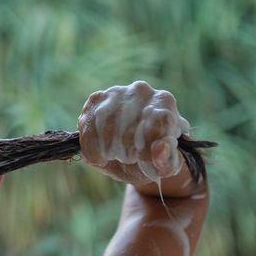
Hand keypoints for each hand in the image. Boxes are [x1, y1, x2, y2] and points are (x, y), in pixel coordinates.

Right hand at [78, 81, 201, 196]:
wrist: (136, 150)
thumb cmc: (156, 157)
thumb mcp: (168, 165)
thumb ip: (167, 161)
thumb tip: (159, 149)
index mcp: (164, 101)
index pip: (157, 124)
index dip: (148, 150)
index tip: (143, 160)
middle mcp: (141, 90)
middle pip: (128, 130)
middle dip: (127, 154)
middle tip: (131, 158)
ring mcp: (115, 92)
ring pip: (105, 128)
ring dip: (109, 152)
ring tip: (118, 156)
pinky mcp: (95, 100)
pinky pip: (87, 127)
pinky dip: (92, 148)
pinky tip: (102, 156)